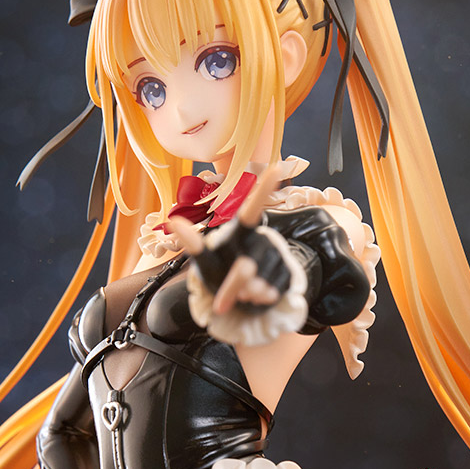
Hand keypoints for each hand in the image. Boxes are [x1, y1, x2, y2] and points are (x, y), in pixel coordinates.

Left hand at [167, 159, 297, 314]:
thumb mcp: (205, 264)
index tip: (276, 168)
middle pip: (246, 266)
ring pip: (260, 281)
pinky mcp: (287, 273)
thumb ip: (198, 249)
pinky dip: (262, 299)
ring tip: (243, 294)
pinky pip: (274, 290)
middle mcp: (260, 239)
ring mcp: (275, 257)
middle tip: (228, 296)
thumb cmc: (220, 272)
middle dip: (234, 285)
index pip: (252, 211)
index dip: (263, 191)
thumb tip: (183, 226)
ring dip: (247, 295)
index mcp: (240, 232)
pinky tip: (259, 296)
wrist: (243, 296)